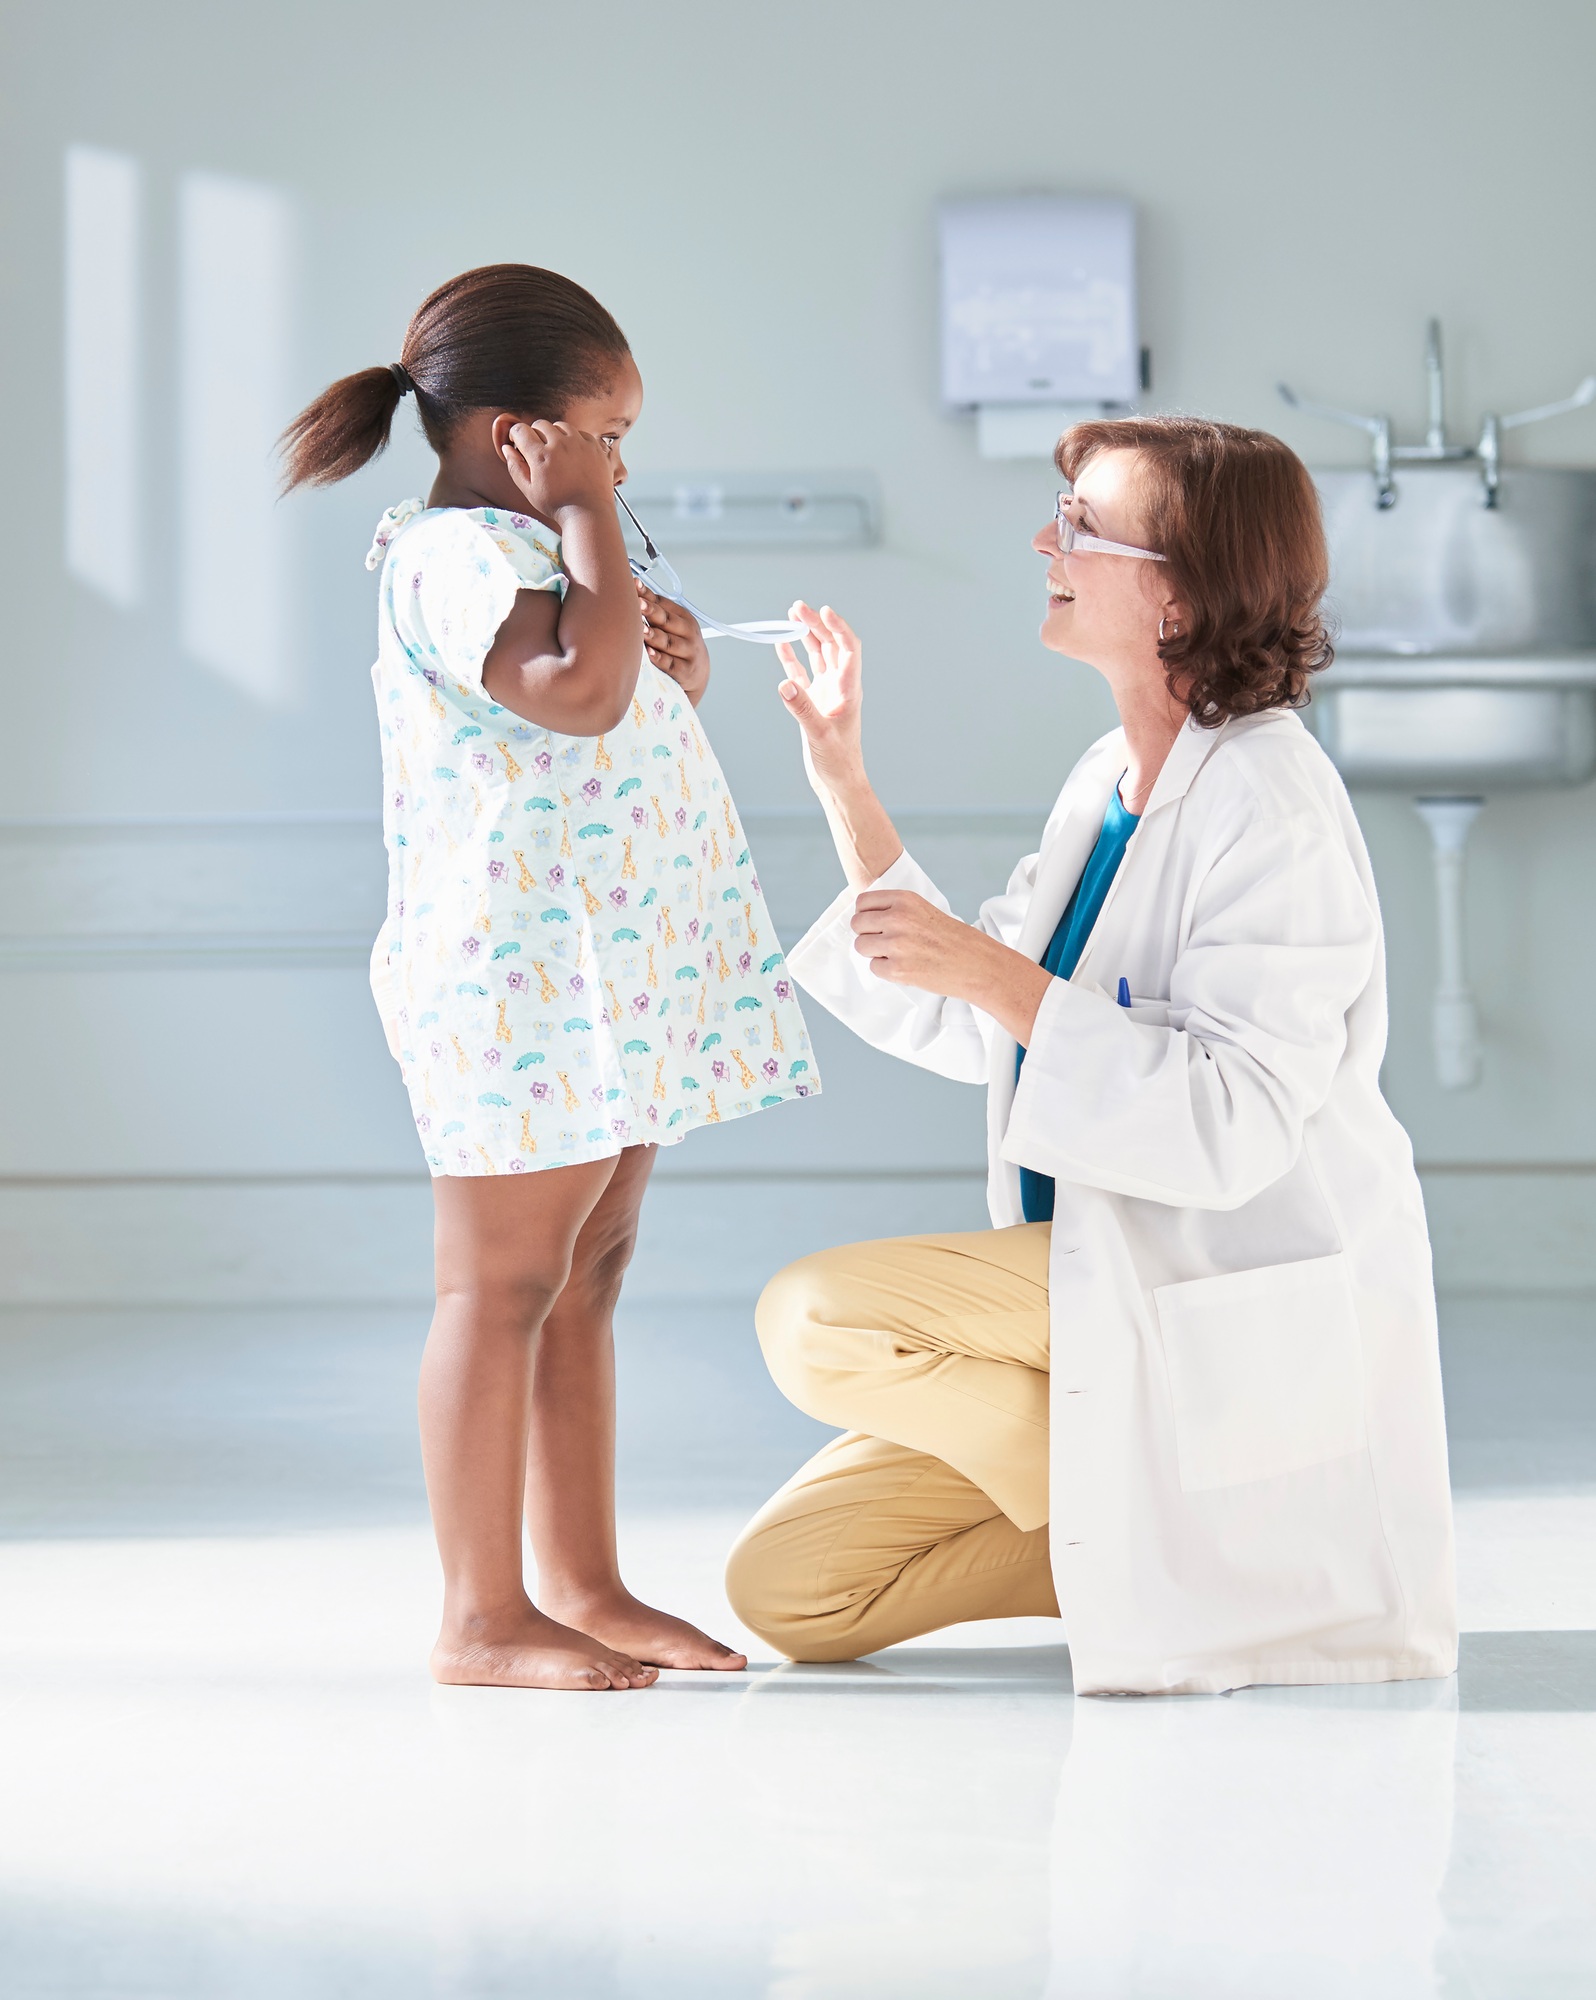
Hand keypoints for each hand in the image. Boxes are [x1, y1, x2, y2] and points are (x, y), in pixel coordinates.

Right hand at [500, 420, 615, 520]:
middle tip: (538, 449)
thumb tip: (507, 448)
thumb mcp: (529, 491)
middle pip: (541, 424)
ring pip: (561, 426)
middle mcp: (560, 444)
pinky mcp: (595, 447)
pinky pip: (581, 433)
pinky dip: (575, 440)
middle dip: (535, 434)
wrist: (588, 513)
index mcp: (540, 456)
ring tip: (557, 451)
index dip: (516, 435)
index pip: (521, 430)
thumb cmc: (557, 505)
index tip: (519, 443)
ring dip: (556, 434)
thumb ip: (515, 467)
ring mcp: (579, 444)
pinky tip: (574, 455)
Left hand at [639, 582, 710, 706]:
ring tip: (641, 630)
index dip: (647, 595)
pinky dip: (660, 659)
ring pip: (669, 642)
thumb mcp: (672, 624)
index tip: (634, 586)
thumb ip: (654, 608)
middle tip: (638, 604)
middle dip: (652, 612)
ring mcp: (688, 651)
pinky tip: (650, 654)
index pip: (663, 603)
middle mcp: (688, 632)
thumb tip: (632, 586)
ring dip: (654, 636)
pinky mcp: (686, 670)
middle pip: (667, 621)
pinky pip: (671, 664)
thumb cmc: (679, 643)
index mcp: (683, 616)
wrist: (698, 672)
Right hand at [776, 603, 864, 797]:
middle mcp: (839, 686)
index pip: (848, 649)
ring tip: (791, 616)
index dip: (837, 627)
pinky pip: (802, 673)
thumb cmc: (838, 761)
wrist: (837, 781)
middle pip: (830, 646)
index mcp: (848, 689)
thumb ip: (802, 709)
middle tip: (797, 608)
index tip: (823, 611)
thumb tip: (784, 685)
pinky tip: (782, 645)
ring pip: (817, 655)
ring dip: (806, 636)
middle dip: (816, 624)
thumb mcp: (820, 735)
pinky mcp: (812, 702)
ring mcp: (826, 692)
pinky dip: (792, 659)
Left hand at [851, 889, 1052, 1042]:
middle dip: (868, 934)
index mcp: (905, 900)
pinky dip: (886, 971)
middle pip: (858, 924)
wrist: (978, 965)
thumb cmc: (955, 940)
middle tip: (885, 943)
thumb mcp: (925, 911)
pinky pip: (874, 968)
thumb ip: (897, 911)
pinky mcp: (897, 969)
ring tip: (898, 955)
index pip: (862, 902)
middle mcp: (898, 918)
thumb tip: (865, 918)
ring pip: (861, 946)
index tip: (875, 924)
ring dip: (875, 953)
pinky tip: (906, 967)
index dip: (866, 915)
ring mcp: (896, 944)